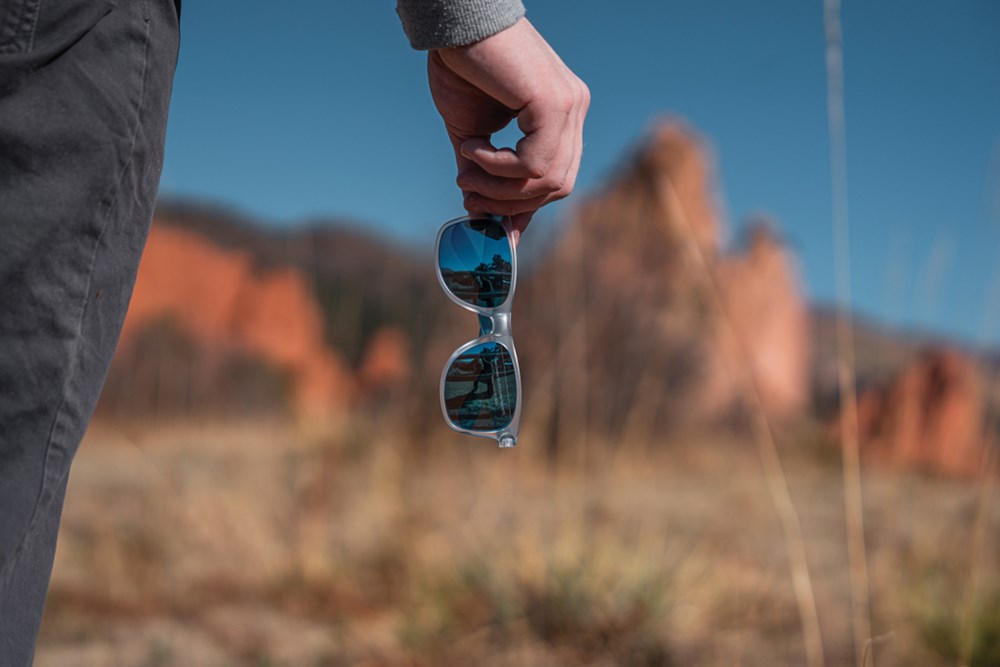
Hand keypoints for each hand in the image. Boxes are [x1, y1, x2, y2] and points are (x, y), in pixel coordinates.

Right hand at [427, 18, 588, 240]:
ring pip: (547, 180)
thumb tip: (478, 212)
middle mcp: (574, 110)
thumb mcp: (472, 131)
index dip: (527, 208)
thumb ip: (482, 172)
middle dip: (511, 203)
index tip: (497, 228)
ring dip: (499, 189)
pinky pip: (533, 163)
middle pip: (558, 186)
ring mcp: (570, 106)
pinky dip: (497, 167)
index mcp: (562, 115)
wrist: (455, 20)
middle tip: (470, 198)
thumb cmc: (463, 67)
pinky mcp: (556, 103)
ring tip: (465, 173)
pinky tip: (472, 148)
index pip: (557, 177)